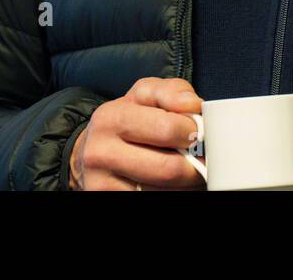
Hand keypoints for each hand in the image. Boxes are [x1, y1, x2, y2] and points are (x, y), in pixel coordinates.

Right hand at [69, 77, 204, 190]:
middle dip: (195, 163)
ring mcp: (102, 184)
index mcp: (112, 118)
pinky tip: (172, 183)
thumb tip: (194, 106)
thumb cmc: (126, 121)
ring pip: (165, 192)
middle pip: (169, 168)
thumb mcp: (144, 95)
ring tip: (188, 169)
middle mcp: (101, 153)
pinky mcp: (108, 200)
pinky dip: (172, 193)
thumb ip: (171, 92)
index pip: (168, 129)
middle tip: (201, 156)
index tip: (198, 132)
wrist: (91, 151)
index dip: (193, 132)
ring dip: (187, 183)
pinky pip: (154, 201)